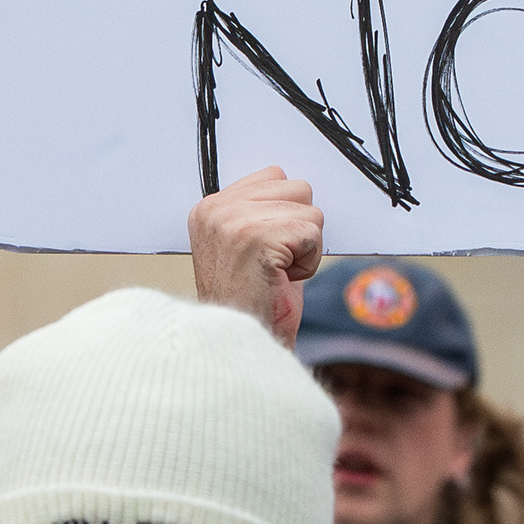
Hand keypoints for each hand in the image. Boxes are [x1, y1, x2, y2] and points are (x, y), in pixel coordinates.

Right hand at [189, 166, 320, 346]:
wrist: (237, 347)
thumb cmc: (250, 304)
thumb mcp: (247, 247)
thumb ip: (262, 213)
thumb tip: (297, 186)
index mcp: (210, 208)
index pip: (275, 176)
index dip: (285, 215)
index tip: (267, 249)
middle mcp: (217, 209)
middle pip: (298, 188)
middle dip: (298, 229)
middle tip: (273, 263)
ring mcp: (234, 221)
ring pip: (310, 212)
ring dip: (304, 248)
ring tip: (276, 272)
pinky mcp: (256, 237)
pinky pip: (312, 234)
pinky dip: (308, 263)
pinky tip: (281, 280)